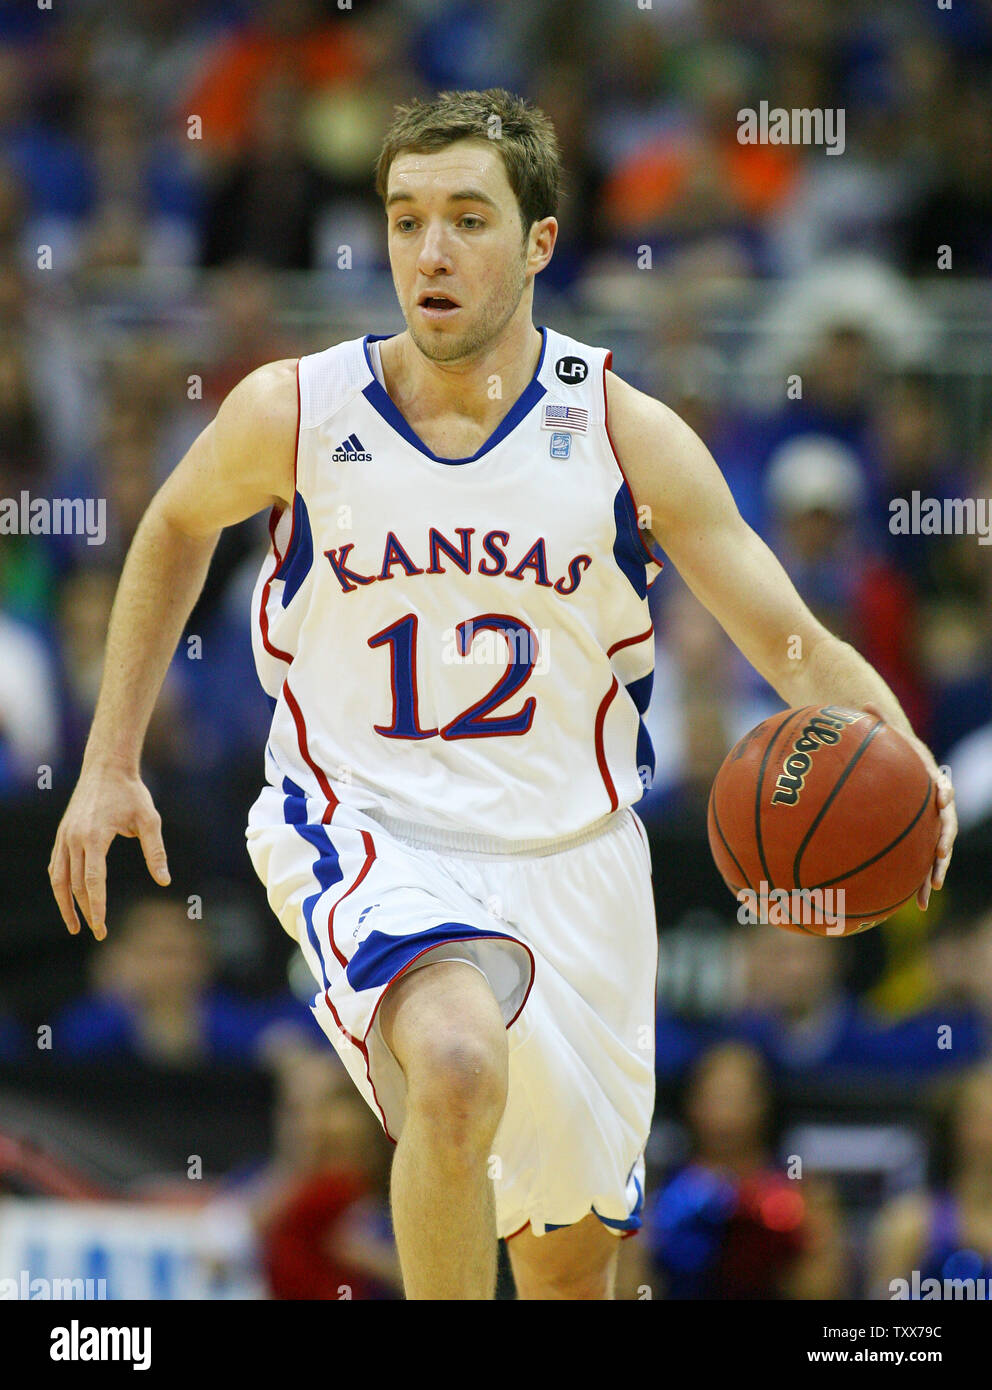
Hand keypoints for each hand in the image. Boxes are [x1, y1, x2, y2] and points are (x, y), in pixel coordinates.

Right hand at [48, 765, 169, 939]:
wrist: (107, 767)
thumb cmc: (132, 793)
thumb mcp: (150, 820)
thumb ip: (156, 852)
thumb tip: (164, 881)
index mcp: (94, 836)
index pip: (93, 881)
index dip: (97, 906)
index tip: (101, 927)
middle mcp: (74, 838)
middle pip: (75, 885)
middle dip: (86, 911)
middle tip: (99, 933)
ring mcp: (64, 836)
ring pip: (59, 878)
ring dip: (66, 904)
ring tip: (75, 926)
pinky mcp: (62, 834)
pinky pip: (56, 866)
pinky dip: (60, 885)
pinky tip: (68, 898)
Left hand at [862, 703, 955, 910]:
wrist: (900, 766)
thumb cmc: (890, 749)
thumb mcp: (884, 734)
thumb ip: (877, 722)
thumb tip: (863, 703)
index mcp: (929, 780)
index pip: (941, 785)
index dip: (944, 791)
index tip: (943, 797)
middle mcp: (934, 805)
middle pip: (943, 826)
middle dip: (943, 845)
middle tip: (939, 861)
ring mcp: (927, 825)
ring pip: (933, 851)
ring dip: (931, 872)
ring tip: (926, 895)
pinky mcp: (915, 840)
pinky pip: (915, 863)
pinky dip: (912, 882)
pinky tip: (907, 904)